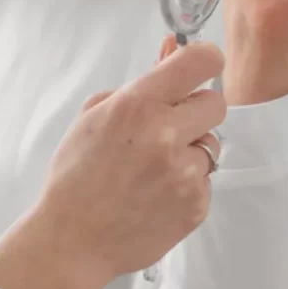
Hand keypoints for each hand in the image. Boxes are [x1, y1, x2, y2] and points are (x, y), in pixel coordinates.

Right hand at [37, 38, 224, 288]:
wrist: (72, 237)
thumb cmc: (75, 175)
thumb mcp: (94, 116)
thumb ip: (139, 84)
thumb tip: (172, 51)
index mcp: (136, 106)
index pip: (199, 62)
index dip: (202, 60)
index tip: (195, 68)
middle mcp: (165, 135)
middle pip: (215, 102)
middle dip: (194, 110)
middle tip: (167, 126)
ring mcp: (184, 173)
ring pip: (209, 144)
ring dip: (188, 150)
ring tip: (152, 168)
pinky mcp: (196, 204)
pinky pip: (204, 179)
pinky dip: (185, 182)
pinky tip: (154, 192)